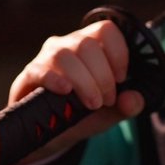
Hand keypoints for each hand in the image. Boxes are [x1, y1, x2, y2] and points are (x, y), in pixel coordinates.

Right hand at [7, 19, 146, 161]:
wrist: (50, 135)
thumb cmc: (81, 115)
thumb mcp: (110, 113)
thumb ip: (127, 106)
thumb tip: (134, 100)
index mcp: (90, 47)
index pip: (106, 30)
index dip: (118, 53)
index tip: (122, 79)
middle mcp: (68, 46)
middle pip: (87, 44)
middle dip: (102, 76)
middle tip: (106, 101)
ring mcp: (46, 58)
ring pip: (65, 55)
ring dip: (84, 81)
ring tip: (91, 104)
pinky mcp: (30, 75)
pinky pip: (41, 69)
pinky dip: (55, 79)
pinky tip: (65, 90)